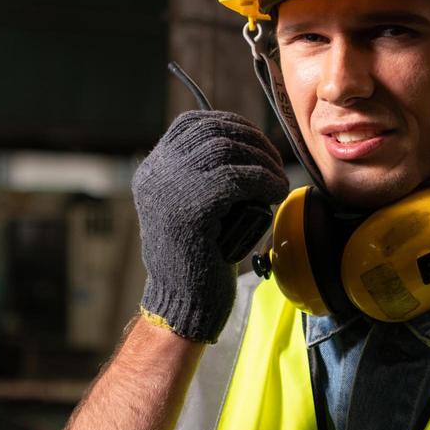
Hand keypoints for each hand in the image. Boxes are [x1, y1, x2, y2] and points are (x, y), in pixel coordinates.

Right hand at [132, 110, 288, 341]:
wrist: (182, 305)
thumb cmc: (199, 261)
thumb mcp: (194, 208)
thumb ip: (204, 176)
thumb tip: (247, 145)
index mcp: (152, 172)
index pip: (190, 124)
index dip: (230, 124)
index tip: (256, 142)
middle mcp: (155, 176)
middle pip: (211, 133)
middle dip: (252, 140)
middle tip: (275, 163)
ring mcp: (168, 192)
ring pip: (225, 150)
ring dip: (262, 160)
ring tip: (278, 179)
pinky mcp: (189, 211)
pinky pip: (235, 179)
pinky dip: (263, 180)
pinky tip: (277, 191)